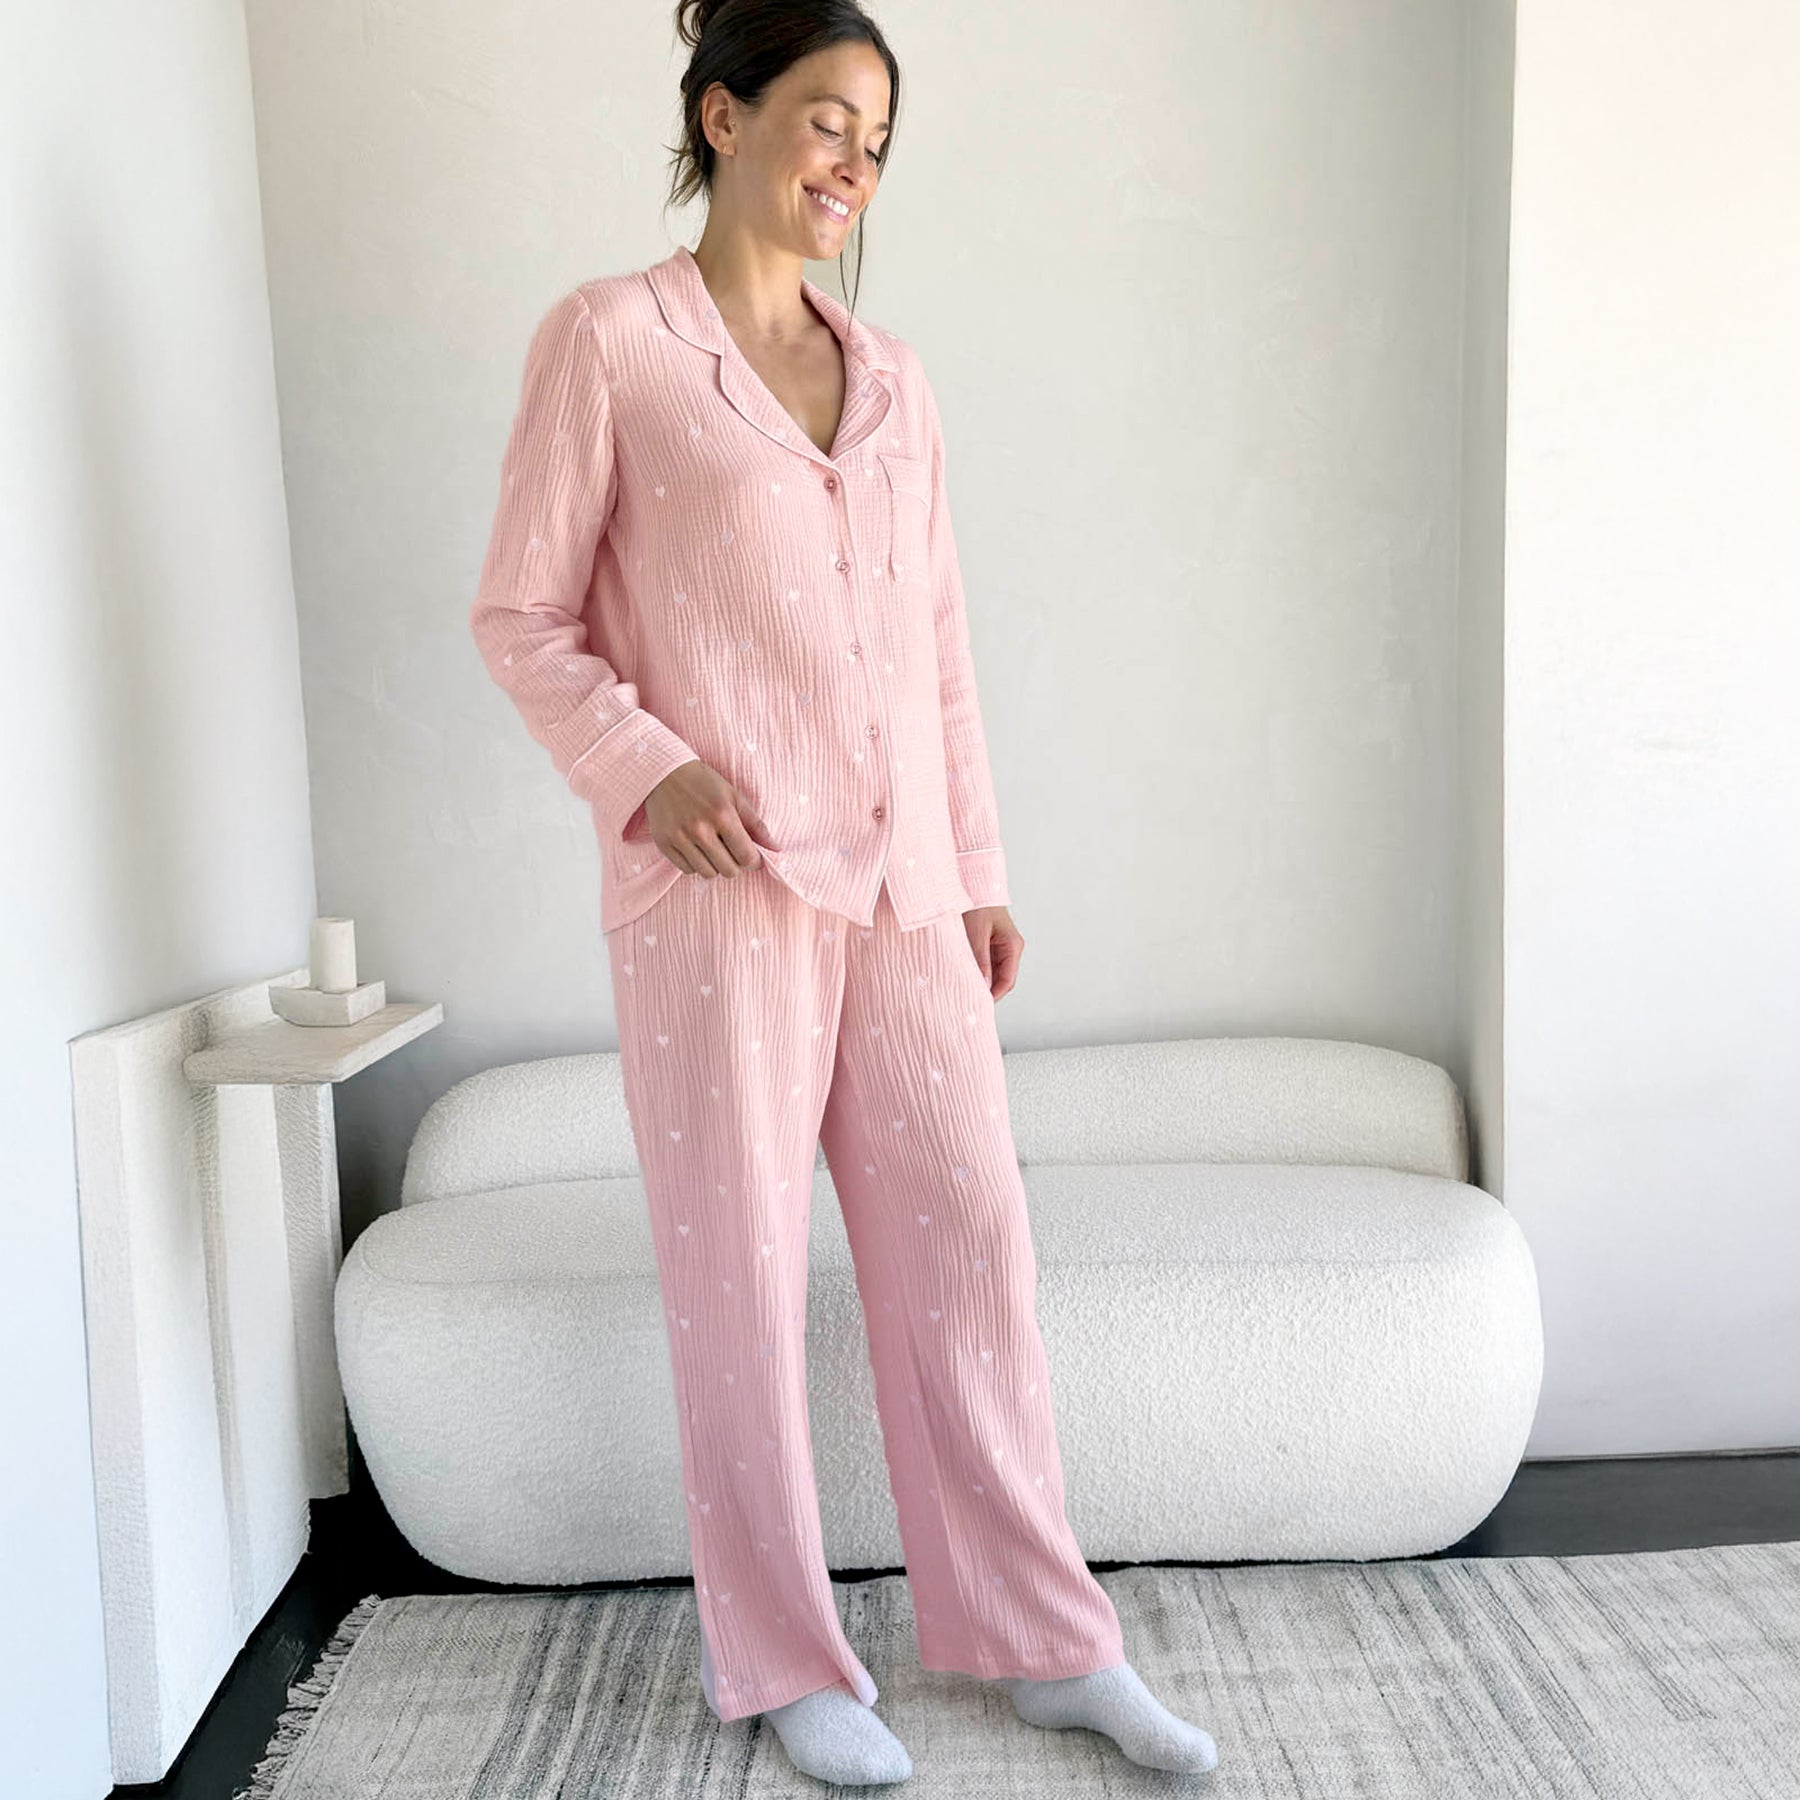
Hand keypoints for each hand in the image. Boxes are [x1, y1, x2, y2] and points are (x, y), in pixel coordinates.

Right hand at [640, 759, 779, 877]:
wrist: (663, 772)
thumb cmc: (703, 783)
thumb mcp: (734, 797)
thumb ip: (756, 825)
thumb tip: (776, 848)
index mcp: (722, 816)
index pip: (747, 857)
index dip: (754, 861)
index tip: (752, 856)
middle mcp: (700, 830)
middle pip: (728, 871)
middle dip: (735, 864)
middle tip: (731, 850)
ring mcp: (680, 838)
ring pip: (708, 873)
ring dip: (714, 865)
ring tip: (712, 848)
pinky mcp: (664, 844)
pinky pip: (687, 870)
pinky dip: (695, 863)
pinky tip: (695, 847)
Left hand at [962, 904, 1022, 1000]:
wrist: (975, 884)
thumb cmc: (978, 903)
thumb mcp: (976, 933)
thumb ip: (980, 960)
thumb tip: (984, 986)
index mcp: (1012, 945)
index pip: (1008, 980)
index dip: (995, 995)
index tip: (980, 1004)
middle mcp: (1010, 948)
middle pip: (1002, 980)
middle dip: (988, 991)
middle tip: (969, 1001)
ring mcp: (1001, 947)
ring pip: (994, 974)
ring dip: (982, 982)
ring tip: (965, 990)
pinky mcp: (991, 945)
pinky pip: (987, 965)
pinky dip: (978, 972)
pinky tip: (966, 976)